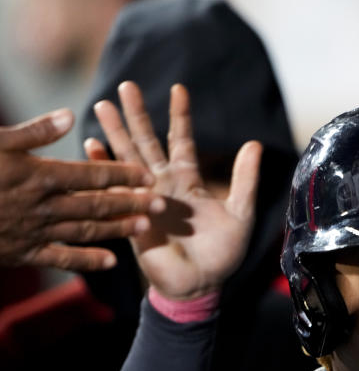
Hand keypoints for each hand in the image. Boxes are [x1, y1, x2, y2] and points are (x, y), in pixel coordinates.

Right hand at [0, 108, 160, 270]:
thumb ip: (33, 132)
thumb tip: (70, 115)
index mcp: (39, 175)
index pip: (92, 175)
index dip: (123, 175)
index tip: (148, 174)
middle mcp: (43, 206)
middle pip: (97, 204)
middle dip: (132, 204)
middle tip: (162, 204)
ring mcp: (35, 231)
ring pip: (86, 230)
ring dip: (117, 230)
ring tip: (146, 228)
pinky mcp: (23, 252)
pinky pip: (61, 258)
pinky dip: (87, 260)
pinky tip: (112, 263)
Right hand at [94, 81, 261, 299]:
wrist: (202, 284)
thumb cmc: (223, 252)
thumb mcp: (240, 212)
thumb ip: (245, 179)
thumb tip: (254, 143)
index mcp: (188, 181)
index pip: (181, 140)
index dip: (180, 116)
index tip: (178, 89)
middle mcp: (163, 184)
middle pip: (147, 142)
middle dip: (137, 115)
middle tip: (126, 86)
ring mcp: (144, 198)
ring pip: (127, 158)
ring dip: (115, 133)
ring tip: (103, 105)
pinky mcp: (132, 215)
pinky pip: (114, 189)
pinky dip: (103, 168)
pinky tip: (92, 146)